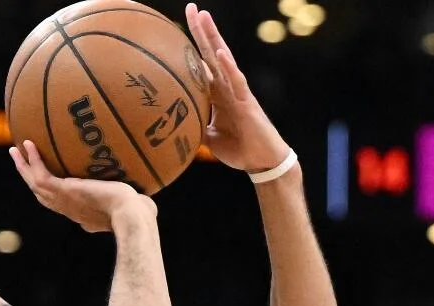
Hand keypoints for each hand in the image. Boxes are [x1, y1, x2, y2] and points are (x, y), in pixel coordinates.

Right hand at [9, 141, 153, 232]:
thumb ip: (138, 204)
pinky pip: (40, 175)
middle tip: (22, 163)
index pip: (64, 205)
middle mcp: (70, 210)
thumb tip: (148, 202)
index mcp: (84, 215)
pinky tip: (27, 144)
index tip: (53, 183)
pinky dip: (31, 160)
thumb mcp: (137, 208)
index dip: (55, 194)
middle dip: (31, 179)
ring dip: (23, 167)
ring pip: (35, 185)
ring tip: (15, 150)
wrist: (131, 215)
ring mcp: (64, 202)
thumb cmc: (141, 214)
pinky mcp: (62, 192)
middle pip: (44, 195)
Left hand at [185, 6, 292, 172]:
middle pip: (210, 52)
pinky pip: (236, 81)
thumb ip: (194, 127)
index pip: (201, 64)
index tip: (176, 28)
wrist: (262, 163)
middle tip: (191, 7)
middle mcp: (226, 87)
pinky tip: (219, 52)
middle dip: (201, 30)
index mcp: (216, 94)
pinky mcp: (247, 102)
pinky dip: (228, 66)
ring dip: (213, 37)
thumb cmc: (238, 149)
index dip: (191, 46)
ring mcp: (237, 92)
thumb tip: (171, 129)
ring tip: (204, 16)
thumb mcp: (209, 138)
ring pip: (223, 59)